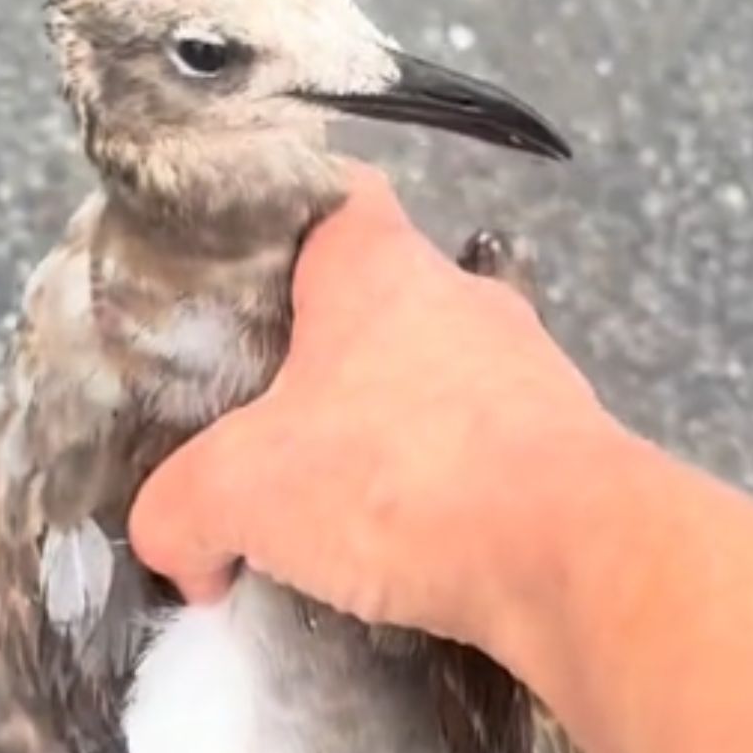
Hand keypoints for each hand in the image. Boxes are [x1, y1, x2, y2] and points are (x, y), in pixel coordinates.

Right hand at [129, 161, 607, 657]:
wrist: (573, 556)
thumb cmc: (397, 479)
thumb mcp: (239, 492)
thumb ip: (179, 512)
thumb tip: (182, 553)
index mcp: (379, 268)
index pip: (332, 196)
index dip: (281, 224)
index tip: (239, 284)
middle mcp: (461, 299)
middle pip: (377, 302)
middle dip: (321, 361)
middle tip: (263, 425)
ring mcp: (527, 373)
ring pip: (434, 382)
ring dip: (387, 433)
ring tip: (333, 505)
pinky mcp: (567, 449)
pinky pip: (484, 455)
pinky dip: (444, 493)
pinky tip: (409, 553)